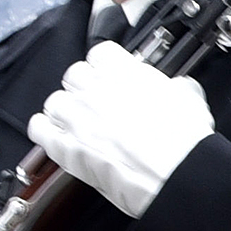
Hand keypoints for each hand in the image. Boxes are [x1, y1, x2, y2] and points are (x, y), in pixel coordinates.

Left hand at [25, 41, 215, 218]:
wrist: (179, 177)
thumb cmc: (186, 144)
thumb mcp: (192, 99)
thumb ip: (176, 86)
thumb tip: (177, 88)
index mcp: (124, 72)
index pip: (101, 53)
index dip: (108, 67)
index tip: (114, 77)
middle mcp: (95, 90)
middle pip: (74, 74)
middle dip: (85, 88)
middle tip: (99, 103)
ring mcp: (77, 118)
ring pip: (55, 100)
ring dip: (65, 110)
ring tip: (80, 123)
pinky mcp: (67, 148)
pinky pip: (39, 129)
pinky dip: (45, 131)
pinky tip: (57, 136)